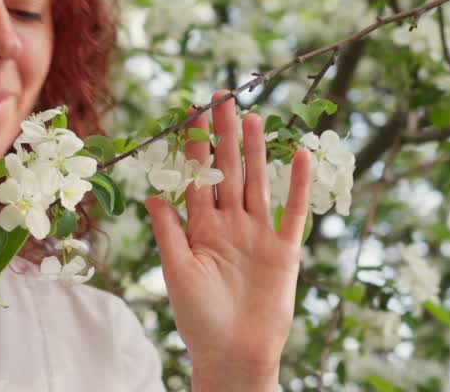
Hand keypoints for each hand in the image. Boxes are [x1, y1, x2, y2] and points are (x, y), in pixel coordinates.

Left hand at [144, 90, 311, 391]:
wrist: (234, 354)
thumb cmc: (198, 319)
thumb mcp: (176, 271)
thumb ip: (167, 231)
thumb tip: (150, 192)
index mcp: (200, 227)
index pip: (196, 175)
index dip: (193, 144)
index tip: (189, 110)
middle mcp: (229, 223)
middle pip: (228, 169)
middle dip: (224, 133)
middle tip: (222, 95)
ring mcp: (258, 233)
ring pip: (257, 182)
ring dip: (256, 150)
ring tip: (254, 116)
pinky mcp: (284, 249)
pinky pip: (292, 210)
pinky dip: (297, 184)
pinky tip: (299, 154)